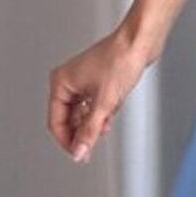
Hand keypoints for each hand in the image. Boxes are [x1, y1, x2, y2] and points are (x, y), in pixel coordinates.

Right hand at [47, 27, 151, 164]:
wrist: (140, 41)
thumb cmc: (121, 60)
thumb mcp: (104, 103)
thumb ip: (89, 131)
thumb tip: (79, 152)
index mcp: (61, 83)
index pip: (55, 122)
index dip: (67, 141)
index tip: (79, 154)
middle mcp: (68, 81)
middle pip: (68, 119)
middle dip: (83, 131)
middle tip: (92, 146)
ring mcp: (82, 81)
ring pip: (82, 114)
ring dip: (93, 123)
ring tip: (106, 124)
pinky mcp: (96, 81)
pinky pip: (93, 106)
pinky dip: (101, 113)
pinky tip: (110, 114)